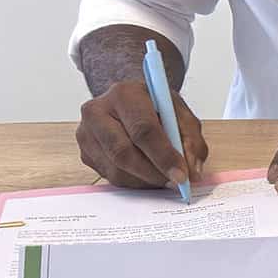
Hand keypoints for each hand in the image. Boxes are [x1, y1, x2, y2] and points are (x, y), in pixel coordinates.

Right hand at [76, 80, 207, 188]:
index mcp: (124, 94)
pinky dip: (133, 181)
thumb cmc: (154, 105)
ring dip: (145, 180)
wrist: (129, 100)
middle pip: (123, 152)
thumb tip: (192, 171)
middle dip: (153, 173)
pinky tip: (147, 174)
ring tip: (164, 177)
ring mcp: (86, 134)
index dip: (163, 155)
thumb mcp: (179, 112)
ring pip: (116, 170)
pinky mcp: (85, 152)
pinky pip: (110, 176)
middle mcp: (97, 112)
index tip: (182, 175)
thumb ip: (190, 139)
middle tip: (175, 182)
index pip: (143, 129)